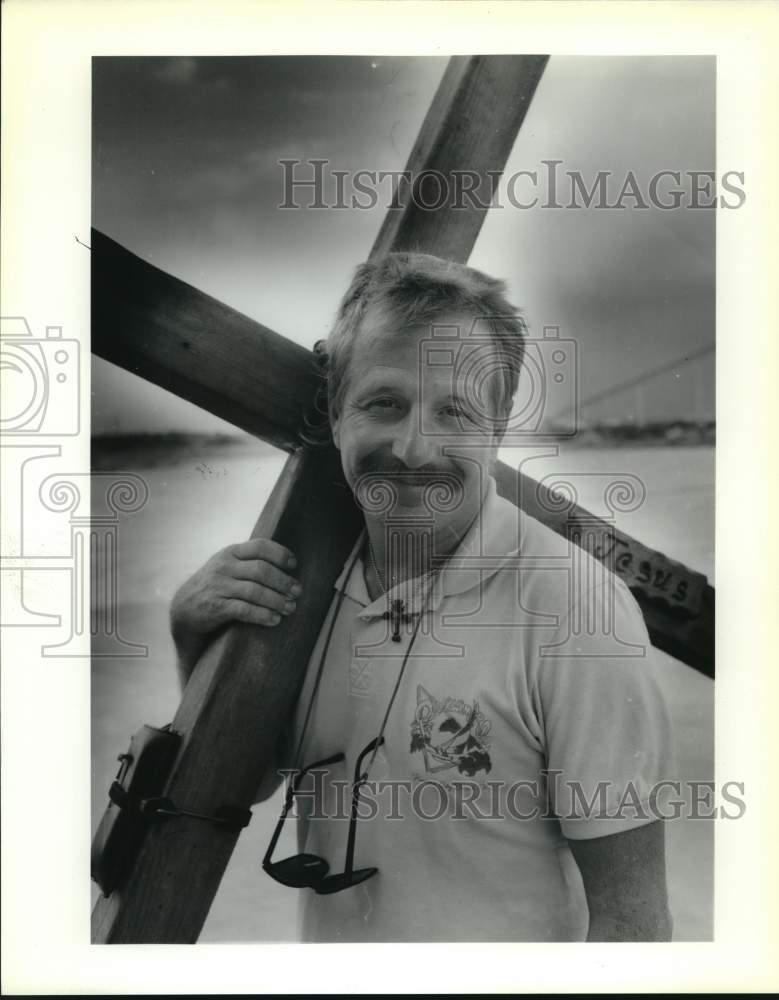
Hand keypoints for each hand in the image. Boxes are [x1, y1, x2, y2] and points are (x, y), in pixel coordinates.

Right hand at [170, 538, 301, 678]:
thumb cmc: (216, 586)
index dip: (280, 554)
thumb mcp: (228, 566)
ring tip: (291, 608)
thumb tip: (287, 566)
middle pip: (261, 570)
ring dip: (277, 600)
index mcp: (231, 553)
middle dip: (283, 581)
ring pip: (255, 591)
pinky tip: (275, 619)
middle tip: (297, 592)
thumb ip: (249, 562)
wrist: (184, 608)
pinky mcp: (215, 607)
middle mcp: (224, 567)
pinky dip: (263, 615)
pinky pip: (244, 610)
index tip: (294, 564)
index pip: (260, 546)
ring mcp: (218, 586)